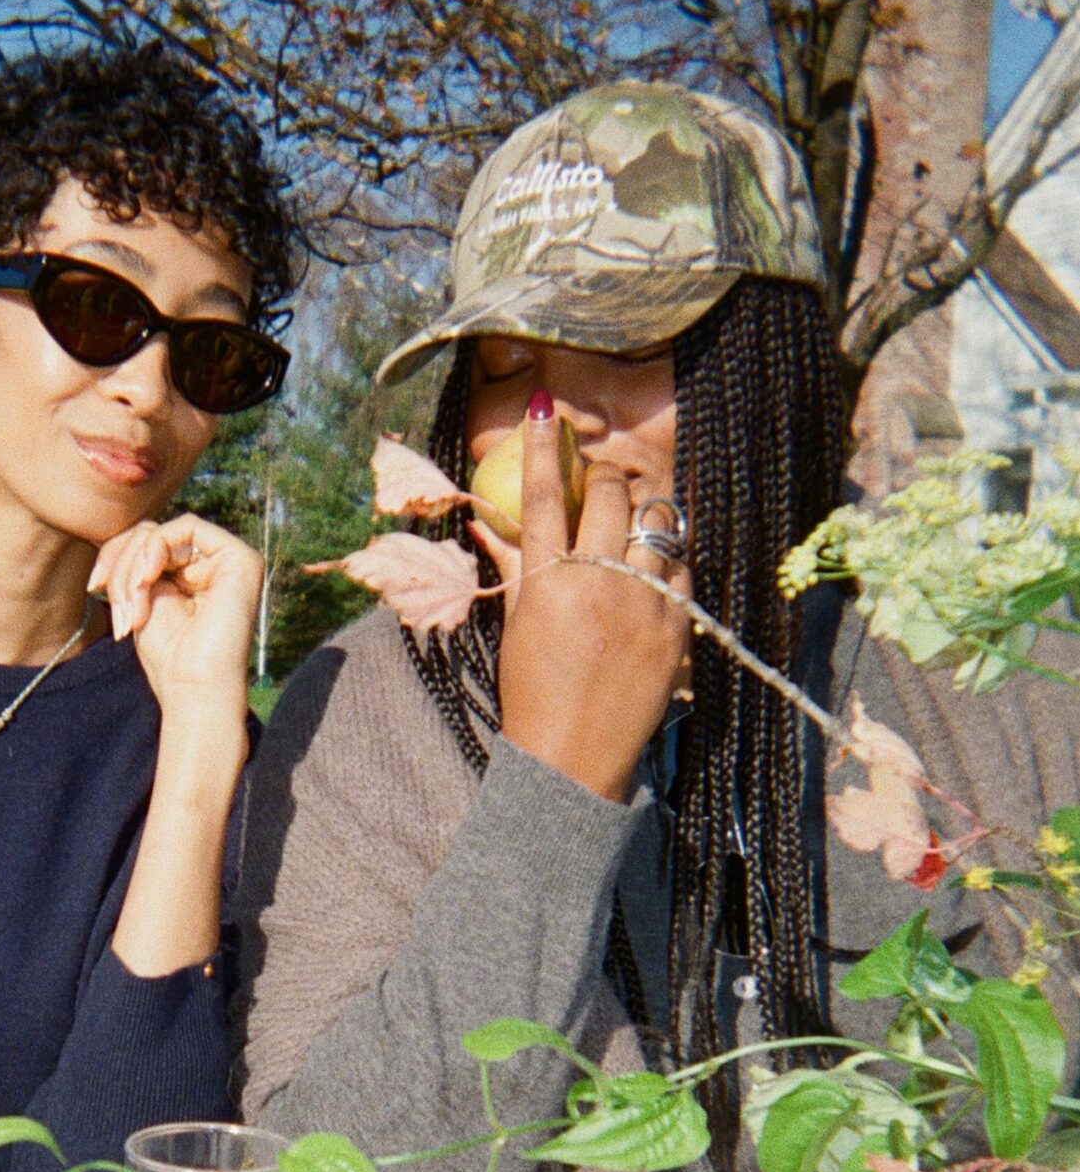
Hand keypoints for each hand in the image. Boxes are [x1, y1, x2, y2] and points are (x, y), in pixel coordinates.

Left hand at [90, 513, 261, 721]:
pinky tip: (147, 581)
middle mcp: (213, 563)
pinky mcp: (241, 558)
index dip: (113, 556)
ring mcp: (229, 559)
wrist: (194, 688)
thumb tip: (119, 533)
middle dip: (120, 565)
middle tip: (117, 607)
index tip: (93, 586)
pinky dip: (155, 550)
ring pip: (161, 531)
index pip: (144, 542)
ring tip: (134, 610)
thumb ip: (136, 562)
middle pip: (149, 533)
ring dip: (133, 567)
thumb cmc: (168, 656)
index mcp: (191, 573)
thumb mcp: (139, 598)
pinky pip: (186, 527)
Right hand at [487, 406, 691, 800]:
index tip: (547, 411)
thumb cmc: (532, 693)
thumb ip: (511, 566)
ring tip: (632, 526)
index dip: (543, 448)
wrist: (573, 760)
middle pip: (610, 493)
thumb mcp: (514, 625)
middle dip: (605, 477)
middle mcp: (597, 581)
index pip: (539, 496)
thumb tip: (489, 520)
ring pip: (657, 521)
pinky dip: (668, 556)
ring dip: (643, 512)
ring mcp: (643, 600)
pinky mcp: (677, 623)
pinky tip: (654, 568)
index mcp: (546, 582)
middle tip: (598, 484)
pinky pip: (682, 565)